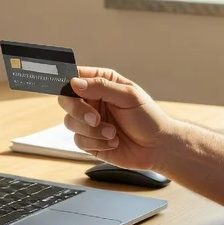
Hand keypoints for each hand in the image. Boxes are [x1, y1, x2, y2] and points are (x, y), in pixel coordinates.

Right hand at [59, 66, 175, 171]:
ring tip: (113, 133)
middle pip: (66, 100)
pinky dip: (97, 143)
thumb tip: (75, 83)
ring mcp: (89, 121)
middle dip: (78, 111)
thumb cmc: (148, 118)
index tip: (74, 91)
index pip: (76, 77)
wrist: (157, 148)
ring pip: (70, 122)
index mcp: (102, 83)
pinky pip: (79, 141)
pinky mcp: (90, 141)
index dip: (69, 83)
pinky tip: (113, 142)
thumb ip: (102, 87)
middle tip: (96, 118)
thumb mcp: (128, 96)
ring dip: (92, 130)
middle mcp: (92, 100)